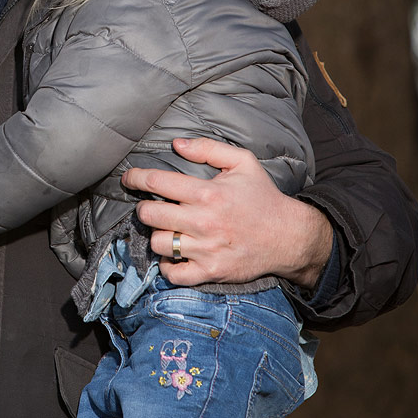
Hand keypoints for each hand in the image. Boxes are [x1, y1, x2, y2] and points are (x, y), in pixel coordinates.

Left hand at [123, 138, 331, 288]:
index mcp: (208, 193)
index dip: (135, 178)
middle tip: (150, 207)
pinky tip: (173, 255)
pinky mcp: (210, 271)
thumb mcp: (242, 162)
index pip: (157, 183)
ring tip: (166, 230)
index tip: (128, 179)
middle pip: (150, 215)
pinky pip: (174, 274)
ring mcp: (206, 249)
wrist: (288, 236)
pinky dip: (167, 267)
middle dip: (144, 209)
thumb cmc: (262, 197)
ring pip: (158, 243)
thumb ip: (208, 148)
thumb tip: (177, 144)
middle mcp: (203, 221)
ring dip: (157, 236)